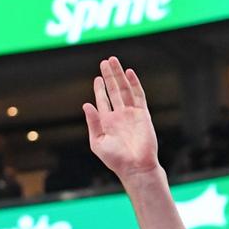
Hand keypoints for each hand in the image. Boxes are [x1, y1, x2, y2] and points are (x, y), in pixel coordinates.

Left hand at [83, 56, 159, 178]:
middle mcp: (119, 115)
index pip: (103, 100)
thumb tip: (86, 104)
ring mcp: (131, 114)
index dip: (99, 89)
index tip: (97, 77)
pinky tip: (129, 73)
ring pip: (124, 89)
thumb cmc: (115, 159)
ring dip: (119, 75)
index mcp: (107, 122)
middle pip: (113, 91)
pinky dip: (134, 84)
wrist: (135, 166)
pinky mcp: (143, 114)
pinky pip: (138, 96)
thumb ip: (93, 122)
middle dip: (109, 76)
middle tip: (105, 62)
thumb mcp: (98, 142)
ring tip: (113, 61)